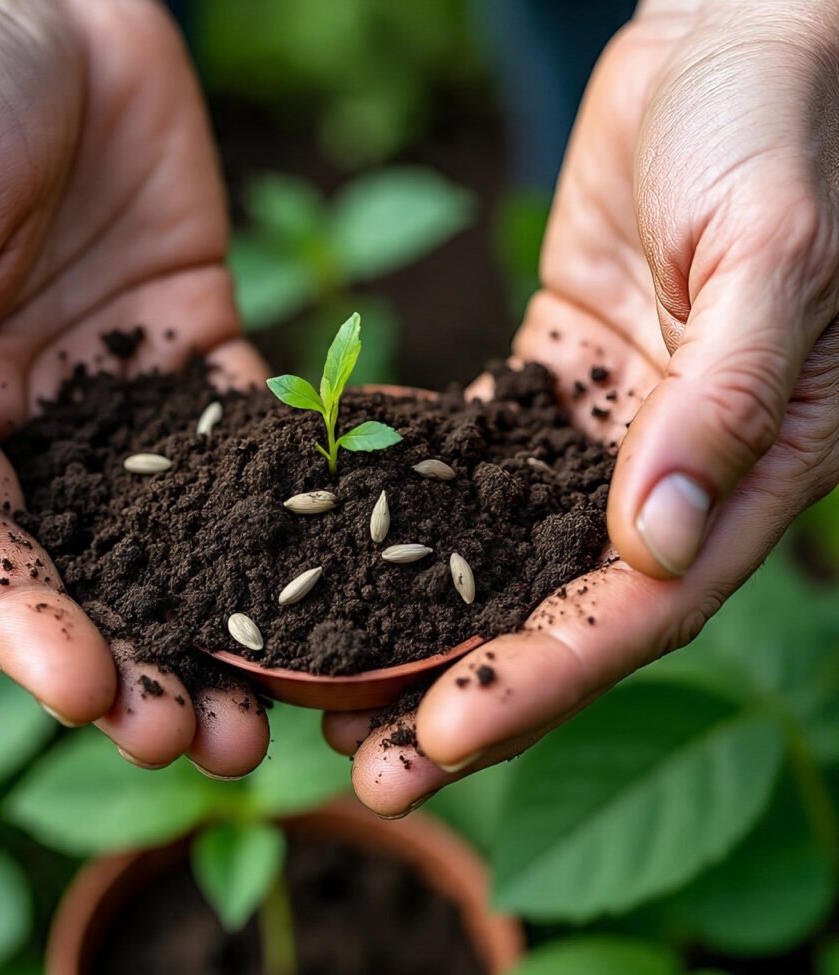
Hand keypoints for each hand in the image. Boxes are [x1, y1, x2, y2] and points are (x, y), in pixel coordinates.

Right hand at [0, 0, 269, 775]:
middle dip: (149, 667)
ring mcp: (144, 414)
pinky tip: (346, 583)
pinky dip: (299, 523)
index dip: (37, 633)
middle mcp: (58, 439)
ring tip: (278, 712)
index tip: (94, 697)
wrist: (53, 15)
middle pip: (103, 581)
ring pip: (192, 545)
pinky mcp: (218, 367)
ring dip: (231, 631)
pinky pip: (265, 457)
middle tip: (205, 747)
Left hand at [324, 0, 838, 815]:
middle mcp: (672, 475)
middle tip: (367, 775)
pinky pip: (470, 471)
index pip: (638, 610)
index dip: (542, 681)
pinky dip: (406, 524)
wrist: (727, 44)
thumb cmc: (772, 132)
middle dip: (466, 698)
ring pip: (504, 561)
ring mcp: (601, 437)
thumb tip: (664, 539)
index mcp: (751, 470)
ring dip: (423, 634)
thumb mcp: (769, 253)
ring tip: (329, 699)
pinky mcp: (548, 390)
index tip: (442, 741)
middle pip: (559, 614)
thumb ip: (722, 397)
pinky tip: (333, 568)